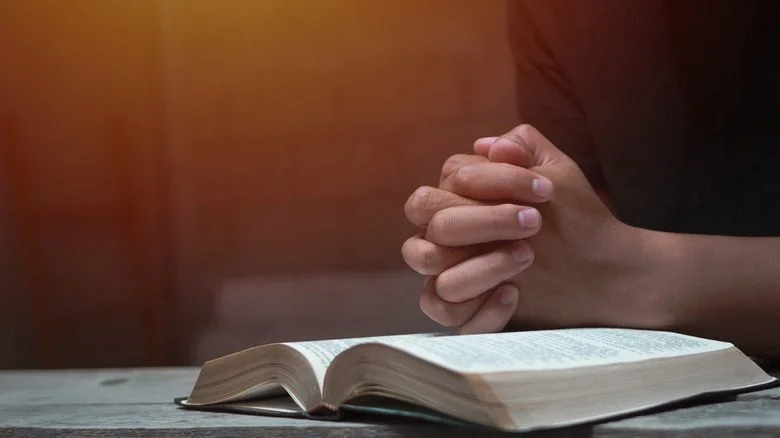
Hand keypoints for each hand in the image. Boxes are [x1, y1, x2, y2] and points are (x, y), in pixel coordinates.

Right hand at [408, 125, 666, 332]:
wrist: (607, 269)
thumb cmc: (575, 218)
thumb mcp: (556, 172)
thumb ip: (522, 148)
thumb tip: (487, 145)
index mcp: (458, 205)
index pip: (439, 189)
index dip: (485, 184)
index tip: (542, 189)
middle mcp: (449, 244)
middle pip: (431, 230)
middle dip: (481, 222)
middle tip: (533, 222)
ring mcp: (456, 282)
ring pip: (438, 280)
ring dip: (482, 268)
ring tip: (528, 257)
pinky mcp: (471, 318)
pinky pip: (454, 321)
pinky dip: (481, 309)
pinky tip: (514, 295)